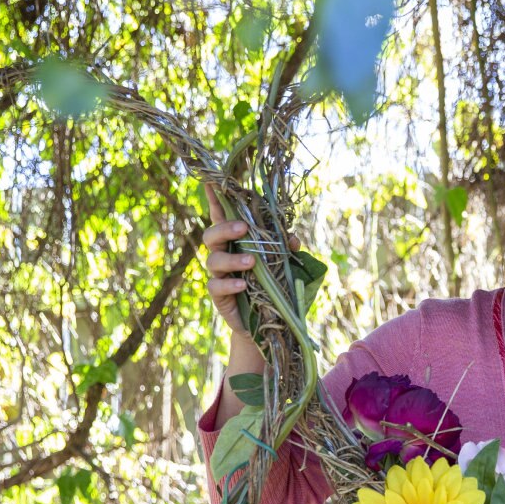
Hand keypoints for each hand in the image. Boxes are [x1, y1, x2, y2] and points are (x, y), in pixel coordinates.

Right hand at [201, 183, 299, 338]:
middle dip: (225, 228)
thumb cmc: (273, 285)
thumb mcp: (284, 264)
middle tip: (243, 228)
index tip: (211, 181)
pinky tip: (242, 286)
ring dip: (233, 258)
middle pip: (211, 234)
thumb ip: (286, 249)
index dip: (215, 199)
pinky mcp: (219, 295)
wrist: (267, 322)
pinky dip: (230, 284)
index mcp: (236, 240)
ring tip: (252, 262)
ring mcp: (219, 274)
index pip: (222, 216)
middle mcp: (223, 253)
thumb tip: (293, 238)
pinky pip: (217, 286)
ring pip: (214, 259)